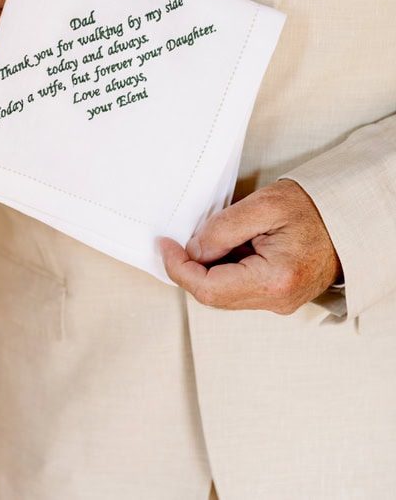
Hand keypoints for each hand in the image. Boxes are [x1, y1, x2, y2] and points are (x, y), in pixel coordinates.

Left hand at [160, 180, 341, 313]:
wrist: (346, 220)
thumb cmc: (311, 209)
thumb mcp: (263, 205)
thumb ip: (222, 229)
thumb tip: (192, 250)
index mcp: (274, 280)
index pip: (209, 289)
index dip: (179, 268)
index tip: (164, 246)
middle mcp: (276, 300)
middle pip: (213, 296)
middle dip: (190, 269)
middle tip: (177, 241)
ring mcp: (278, 303)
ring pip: (223, 294)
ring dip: (208, 269)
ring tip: (216, 236)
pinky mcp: (277, 297)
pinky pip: (238, 289)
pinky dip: (224, 270)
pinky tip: (230, 246)